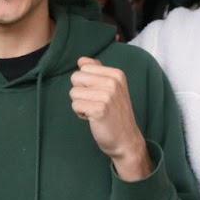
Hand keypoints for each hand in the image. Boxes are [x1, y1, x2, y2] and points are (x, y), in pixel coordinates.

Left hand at [69, 57, 150, 181]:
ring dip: (80, 104)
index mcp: (116, 74)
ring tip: (95, 111)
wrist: (126, 139)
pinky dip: (80, 114)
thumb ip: (97, 72)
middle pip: (75, 78)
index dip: (86, 83)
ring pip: (73, 92)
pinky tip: (93, 118)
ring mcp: (107, 96)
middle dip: (80, 92)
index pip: (84, 67)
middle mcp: (113, 82)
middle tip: (95, 103)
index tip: (98, 94)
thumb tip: (81, 60)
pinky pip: (75, 105)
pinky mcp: (99, 110)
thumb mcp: (112, 88)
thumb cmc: (116, 113)